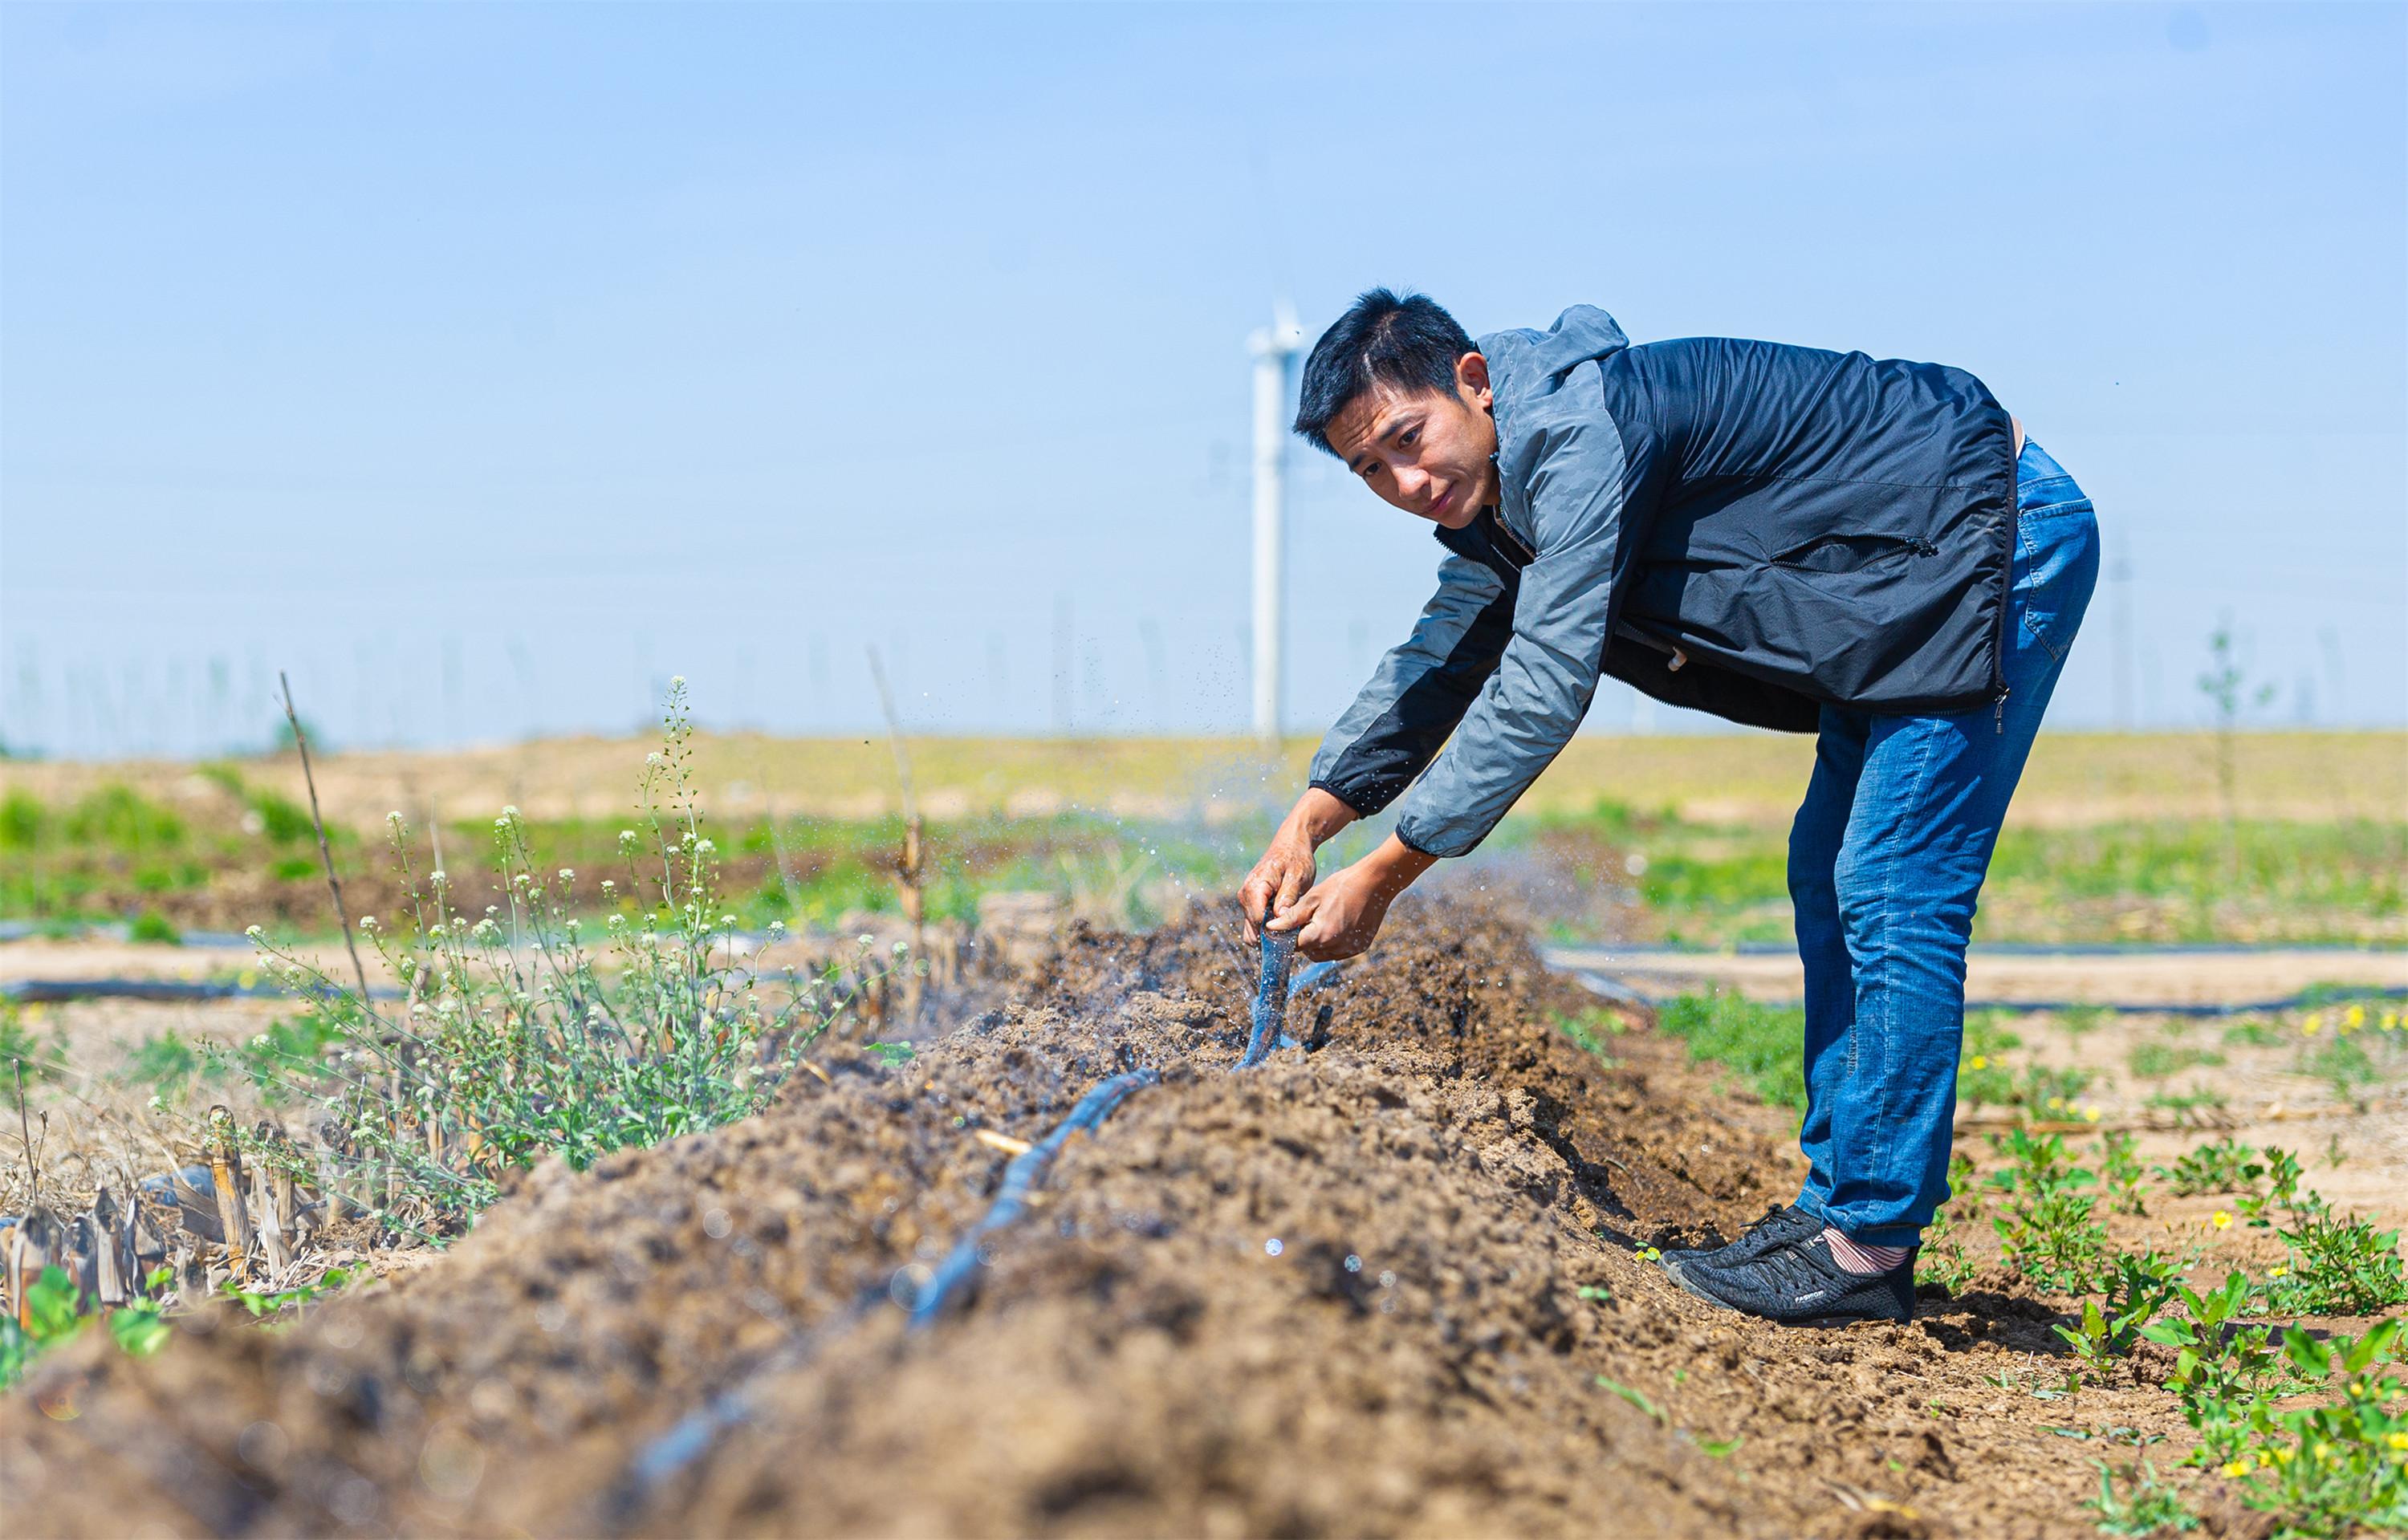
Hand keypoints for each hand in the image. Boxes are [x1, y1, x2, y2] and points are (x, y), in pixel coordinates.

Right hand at [1239, 833, 1315, 941]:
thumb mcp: (1298, 876)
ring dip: (1270, 935)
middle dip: (1271, 937)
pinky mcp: (1252, 905)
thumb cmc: (1296, 858)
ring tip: (1291, 930)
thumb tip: (1279, 918)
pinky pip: (1256, 925)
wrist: (1291, 845)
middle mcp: (1245, 896)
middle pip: (1252, 930)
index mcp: (1255, 887)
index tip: (1292, 935)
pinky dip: (1269, 930)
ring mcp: (1247, 901)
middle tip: (1294, 935)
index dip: (1274, 932)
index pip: (1257, 921)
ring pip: (1252, 931)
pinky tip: (1286, 924)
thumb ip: (1288, 897)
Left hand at [1271, 835, 1435, 960]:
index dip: (1288, 937)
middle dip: (1303, 940)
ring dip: (1317, 943)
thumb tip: (1270, 928)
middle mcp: (1336, 947)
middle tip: (1306, 920)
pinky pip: (1339, 951)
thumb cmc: (1341, 886)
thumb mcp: (1312, 898)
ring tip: (1321, 920)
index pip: (1295, 946)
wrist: (1375, 883)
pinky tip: (1336, 924)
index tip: (1286, 927)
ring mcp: (1350, 949)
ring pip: (1323, 954)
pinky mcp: (1360, 947)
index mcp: (1321, 934)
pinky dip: (1333, 943)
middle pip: (1309, 952)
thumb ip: (1291, 917)